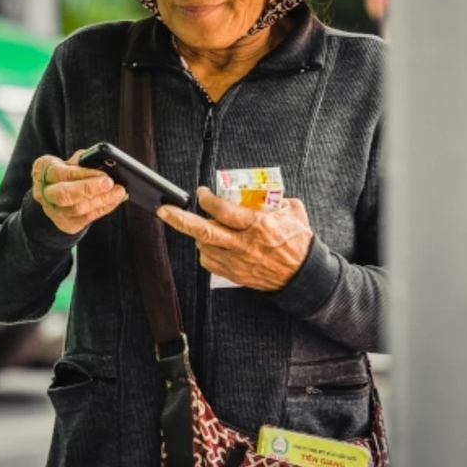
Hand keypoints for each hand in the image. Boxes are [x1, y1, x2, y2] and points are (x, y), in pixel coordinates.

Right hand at [31, 150, 127, 235]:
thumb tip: (104, 163)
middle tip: (111, 184)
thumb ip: (83, 160)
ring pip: (77, 209)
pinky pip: (86, 218)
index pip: (61, 173)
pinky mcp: (65, 223)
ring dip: (101, 200)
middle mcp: (44, 192)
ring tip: (119, 192)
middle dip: (89, 189)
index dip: (83, 174)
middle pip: (64, 194)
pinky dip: (104, 208)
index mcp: (42, 170)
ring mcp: (53, 210)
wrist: (53, 194)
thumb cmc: (65, 172)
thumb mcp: (69, 161)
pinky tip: (114, 200)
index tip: (103, 173)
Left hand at [156, 187, 312, 290]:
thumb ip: (275, 199)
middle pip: (204, 231)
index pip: (224, 210)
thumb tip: (259, 189)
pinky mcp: (236, 275)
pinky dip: (206, 252)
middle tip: (163, 210)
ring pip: (204, 247)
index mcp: (258, 226)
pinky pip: (211, 263)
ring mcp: (238, 261)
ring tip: (197, 226)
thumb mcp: (293, 213)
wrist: (304, 276)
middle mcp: (244, 244)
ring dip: (196, 235)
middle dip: (180, 220)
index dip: (207, 199)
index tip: (201, 193)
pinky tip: (210, 244)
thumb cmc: (299, 243)